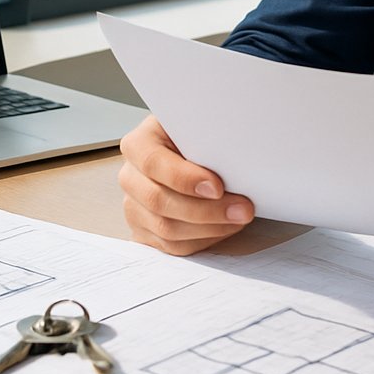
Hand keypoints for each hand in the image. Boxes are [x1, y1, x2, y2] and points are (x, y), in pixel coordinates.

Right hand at [117, 114, 254, 254]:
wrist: (193, 153)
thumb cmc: (197, 138)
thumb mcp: (198, 127)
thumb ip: (207, 137)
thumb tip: (235, 154)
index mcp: (138, 144)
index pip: (153, 163)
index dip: (184, 178)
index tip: (218, 187)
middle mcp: (130, 177)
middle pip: (159, 201)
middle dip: (206, 209)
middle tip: (242, 209)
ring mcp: (134, 208)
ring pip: (167, 229)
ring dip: (210, 227)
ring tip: (239, 217)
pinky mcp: (145, 233)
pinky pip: (173, 246)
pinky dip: (204, 239)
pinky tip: (225, 226)